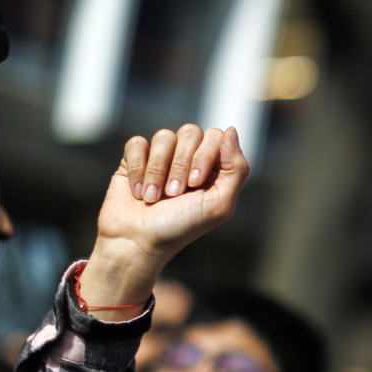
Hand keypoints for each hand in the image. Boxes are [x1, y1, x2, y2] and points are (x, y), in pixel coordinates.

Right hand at [78, 125, 247, 318]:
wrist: (137, 242)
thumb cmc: (180, 228)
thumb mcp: (219, 205)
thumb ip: (236, 169)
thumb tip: (231, 130)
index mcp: (214, 169)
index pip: (216, 137)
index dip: (205, 155)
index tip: (195, 184)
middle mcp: (189, 159)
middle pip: (190, 132)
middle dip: (181, 164)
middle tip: (174, 194)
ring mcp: (162, 158)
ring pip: (163, 137)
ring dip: (158, 170)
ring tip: (153, 197)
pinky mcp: (135, 160)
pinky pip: (137, 143)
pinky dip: (138, 169)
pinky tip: (138, 191)